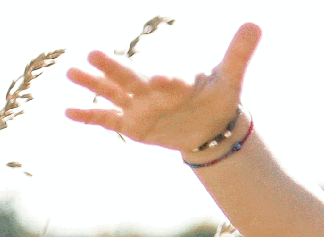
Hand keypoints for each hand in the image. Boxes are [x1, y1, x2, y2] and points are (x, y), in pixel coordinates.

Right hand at [64, 23, 259, 154]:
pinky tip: (68, 111)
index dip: (168, 81)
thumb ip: (238, 53)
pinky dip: (89, 116)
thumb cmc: (217, 98)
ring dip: (93, 84)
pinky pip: (106, 119)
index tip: (165, 80)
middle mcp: (150, 90)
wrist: (208, 124)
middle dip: (113, 68)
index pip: (169, 80)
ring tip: (71, 72)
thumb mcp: (230, 79)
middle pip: (130, 78)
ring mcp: (138, 106)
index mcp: (173, 80)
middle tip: (93, 53)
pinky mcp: (132, 125)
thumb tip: (256, 23)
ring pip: (112, 93)